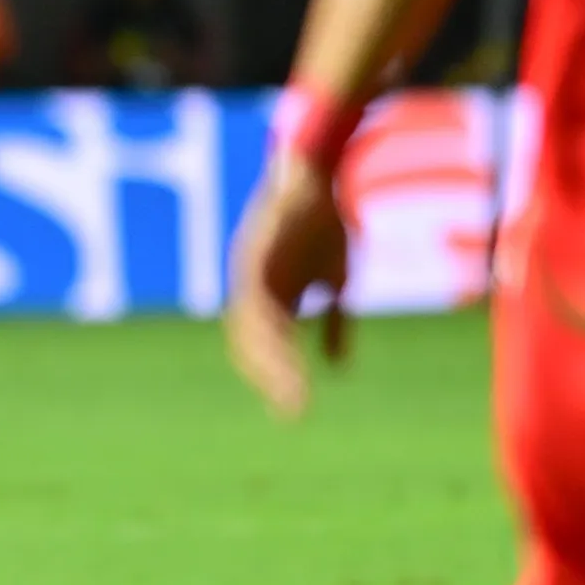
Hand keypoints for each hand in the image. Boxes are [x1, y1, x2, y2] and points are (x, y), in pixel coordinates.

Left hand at [224, 153, 352, 418]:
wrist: (319, 172)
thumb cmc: (326, 221)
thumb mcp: (336, 279)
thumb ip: (334, 321)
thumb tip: (335, 365)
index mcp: (267, 295)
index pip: (263, 345)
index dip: (277, 375)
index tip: (295, 407)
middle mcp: (250, 287)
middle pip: (250, 343)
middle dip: (272, 378)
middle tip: (292, 411)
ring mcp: (248, 271)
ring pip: (251, 327)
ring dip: (272, 362)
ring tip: (291, 390)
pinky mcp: (254, 254)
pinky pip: (258, 299)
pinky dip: (271, 328)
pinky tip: (286, 347)